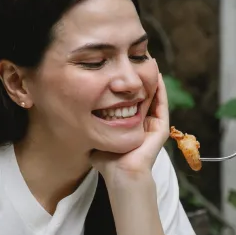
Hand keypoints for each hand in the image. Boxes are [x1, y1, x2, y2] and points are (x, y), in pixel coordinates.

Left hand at [90, 63, 169, 186]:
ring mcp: (153, 126)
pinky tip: (155, 75)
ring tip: (148, 61)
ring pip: (154, 97)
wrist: (120, 175)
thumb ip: (91, 126)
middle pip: (143, 96)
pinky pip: (161, 104)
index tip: (120, 70)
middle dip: (139, 79)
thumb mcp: (97, 137)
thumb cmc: (107, 162)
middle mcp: (144, 124)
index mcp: (131, 126)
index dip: (126, 86)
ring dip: (151, 80)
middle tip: (136, 59)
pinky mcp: (160, 128)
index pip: (130, 101)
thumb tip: (73, 117)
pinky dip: (160, 89)